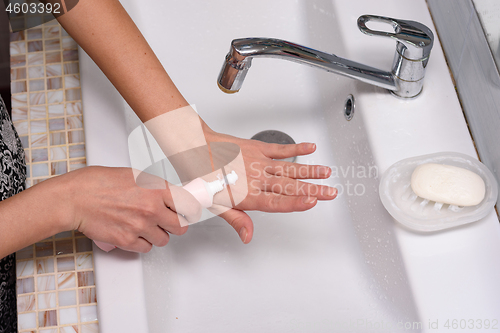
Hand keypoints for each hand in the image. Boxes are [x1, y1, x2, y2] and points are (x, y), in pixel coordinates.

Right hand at [59, 166, 201, 252]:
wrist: (74, 198)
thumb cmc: (97, 183)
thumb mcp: (133, 174)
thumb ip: (154, 186)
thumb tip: (169, 195)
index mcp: (156, 189)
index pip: (189, 205)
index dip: (190, 210)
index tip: (189, 213)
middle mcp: (151, 209)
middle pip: (181, 227)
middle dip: (176, 224)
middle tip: (168, 221)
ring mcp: (140, 226)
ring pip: (164, 240)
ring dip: (157, 235)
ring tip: (145, 226)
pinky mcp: (127, 241)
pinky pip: (146, 248)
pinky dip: (142, 243)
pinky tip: (134, 233)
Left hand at [203, 127, 336, 243]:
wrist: (194, 146)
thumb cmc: (202, 176)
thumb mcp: (215, 204)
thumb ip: (236, 219)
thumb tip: (248, 237)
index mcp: (247, 194)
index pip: (277, 202)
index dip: (296, 202)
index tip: (313, 202)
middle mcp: (256, 178)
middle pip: (289, 186)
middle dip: (313, 190)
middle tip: (331, 193)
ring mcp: (258, 161)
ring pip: (289, 168)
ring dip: (310, 171)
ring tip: (327, 174)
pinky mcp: (257, 148)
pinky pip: (280, 149)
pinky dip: (296, 149)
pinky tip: (310, 148)